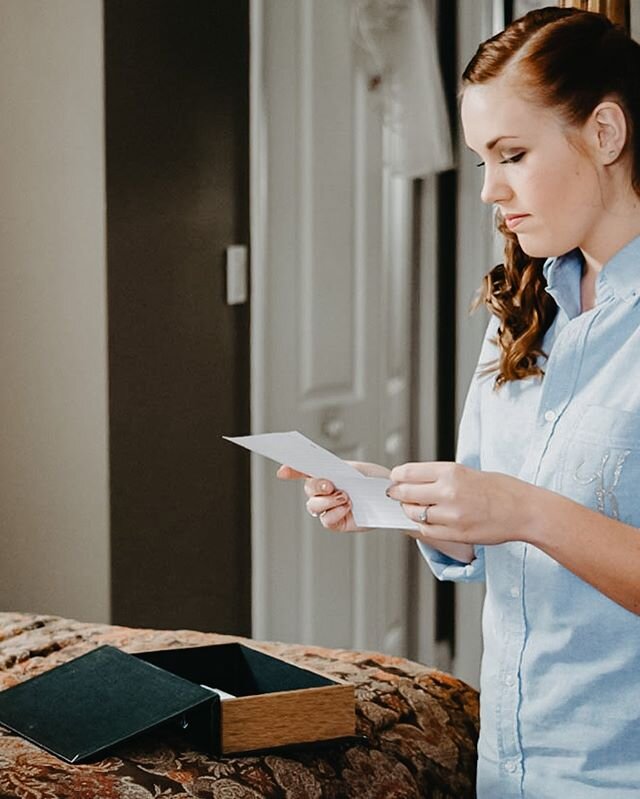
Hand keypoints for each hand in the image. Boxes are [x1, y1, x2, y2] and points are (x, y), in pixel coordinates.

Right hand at [277, 461, 390, 532]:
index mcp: (325, 474)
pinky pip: (326, 520)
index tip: (282, 471)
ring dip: (327, 501)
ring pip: (313, 506)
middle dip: (317, 486)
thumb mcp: (353, 469)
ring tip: (345, 497)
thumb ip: (334, 469)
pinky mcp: (335, 523)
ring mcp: (327, 508)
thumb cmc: (372, 481)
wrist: (389, 497)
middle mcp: (323, 492)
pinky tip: (347, 508)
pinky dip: (335, 512)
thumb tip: (317, 470)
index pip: (302, 471)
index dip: (291, 471)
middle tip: (330, 484)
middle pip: (308, 489)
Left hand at [387, 461, 533, 545]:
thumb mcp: (467, 472)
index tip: (395, 478)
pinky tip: (427, 521)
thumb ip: (440, 477)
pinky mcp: (455, 534)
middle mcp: (448, 492)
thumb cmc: (501, 489)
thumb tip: (414, 480)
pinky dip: (422, 526)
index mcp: (451, 472)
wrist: (524, 511)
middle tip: (395, 494)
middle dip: (396, 494)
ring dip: (409, 511)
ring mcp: (451, 515)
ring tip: (413, 507)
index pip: (408, 472)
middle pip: (405, 494)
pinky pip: (427, 531)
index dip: (397, 476)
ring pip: (414, 514)